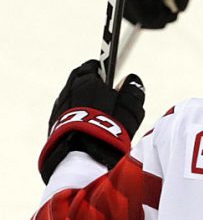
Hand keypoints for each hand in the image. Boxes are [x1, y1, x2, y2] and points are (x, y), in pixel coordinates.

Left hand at [39, 59, 145, 181]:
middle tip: (101, 91)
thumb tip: (131, 79)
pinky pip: (64, 113)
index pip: (91, 67)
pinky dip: (74, 115)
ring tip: (94, 112)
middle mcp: (69, 91)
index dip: (100, 69)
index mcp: (86, 81)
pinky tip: (84, 126)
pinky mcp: (53, 123)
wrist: (82, 153)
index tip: (107, 74)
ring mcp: (59, 107)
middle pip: (77, 80)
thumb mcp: (131, 108)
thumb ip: (133, 90)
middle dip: (88, 83)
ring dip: (80, 100)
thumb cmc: (110, 127)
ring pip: (71, 97)